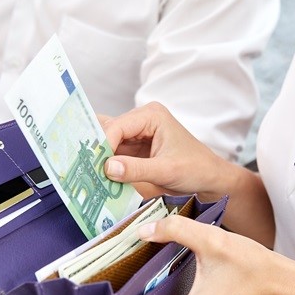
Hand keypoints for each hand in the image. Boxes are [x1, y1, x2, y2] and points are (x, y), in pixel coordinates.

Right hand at [100, 102, 238, 199]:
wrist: (210, 179)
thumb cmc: (195, 169)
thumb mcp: (166, 171)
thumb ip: (136, 169)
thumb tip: (107, 168)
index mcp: (151, 115)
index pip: (117, 126)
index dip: (103, 146)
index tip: (94, 167)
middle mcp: (142, 119)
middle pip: (109, 132)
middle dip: (98, 151)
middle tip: (84, 170)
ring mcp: (137, 133)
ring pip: (109, 143)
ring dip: (100, 159)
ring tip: (87, 175)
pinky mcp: (135, 147)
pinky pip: (115, 153)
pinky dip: (107, 165)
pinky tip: (97, 176)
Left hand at [136, 215, 294, 294]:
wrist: (281, 281)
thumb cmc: (252, 266)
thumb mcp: (213, 240)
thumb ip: (177, 230)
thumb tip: (145, 228)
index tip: (117, 280)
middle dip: (140, 288)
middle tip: (125, 266)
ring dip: (154, 288)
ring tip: (140, 267)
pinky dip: (167, 288)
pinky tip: (162, 271)